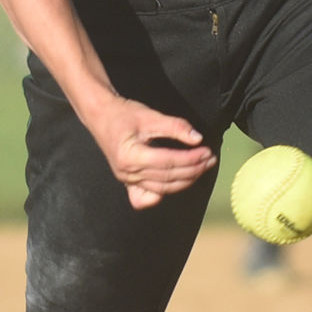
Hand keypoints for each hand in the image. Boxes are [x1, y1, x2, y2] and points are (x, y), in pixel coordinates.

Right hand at [82, 92, 216, 209]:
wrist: (101, 117)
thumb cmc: (124, 114)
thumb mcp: (151, 116)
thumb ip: (175, 127)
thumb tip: (198, 138)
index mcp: (130, 156)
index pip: (168, 162)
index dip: (191, 159)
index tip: (207, 151)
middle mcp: (127, 173)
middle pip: (168, 178)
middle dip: (193, 170)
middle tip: (210, 159)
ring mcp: (126, 180)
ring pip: (162, 189)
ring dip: (185, 180)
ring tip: (202, 168)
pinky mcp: (128, 182)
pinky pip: (147, 197)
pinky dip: (164, 192)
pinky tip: (177, 182)